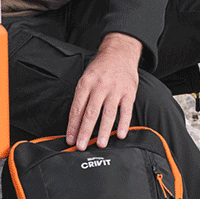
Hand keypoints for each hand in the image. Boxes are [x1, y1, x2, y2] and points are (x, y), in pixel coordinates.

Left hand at [68, 32, 141, 149]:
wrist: (119, 53)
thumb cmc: (101, 69)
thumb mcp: (86, 78)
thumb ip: (82, 98)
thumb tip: (76, 122)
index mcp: (86, 83)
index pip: (77, 108)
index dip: (73, 125)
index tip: (70, 139)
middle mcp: (100, 86)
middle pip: (91, 113)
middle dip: (85, 131)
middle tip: (81, 146)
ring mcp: (115, 90)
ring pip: (108, 113)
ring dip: (104, 130)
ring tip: (100, 144)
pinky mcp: (129, 92)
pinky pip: (126, 110)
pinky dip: (123, 123)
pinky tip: (120, 134)